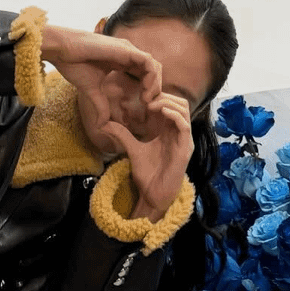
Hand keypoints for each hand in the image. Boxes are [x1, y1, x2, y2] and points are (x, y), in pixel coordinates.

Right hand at [41, 24, 162, 152]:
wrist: (63, 50)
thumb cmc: (74, 64)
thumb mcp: (91, 90)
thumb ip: (101, 105)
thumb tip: (101, 125)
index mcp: (121, 61)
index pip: (144, 75)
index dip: (147, 90)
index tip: (143, 105)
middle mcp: (128, 54)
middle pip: (153, 71)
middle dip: (154, 89)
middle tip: (148, 104)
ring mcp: (128, 50)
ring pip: (154, 66)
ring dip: (155, 84)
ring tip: (146, 99)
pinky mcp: (127, 49)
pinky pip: (149, 62)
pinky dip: (152, 76)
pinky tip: (145, 90)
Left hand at [104, 92, 193, 221]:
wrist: (153, 195)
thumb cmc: (147, 175)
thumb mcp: (132, 149)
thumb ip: (122, 135)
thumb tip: (104, 124)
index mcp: (168, 131)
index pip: (170, 104)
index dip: (159, 96)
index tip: (142, 96)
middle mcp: (178, 133)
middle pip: (180, 103)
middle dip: (165, 95)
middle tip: (147, 99)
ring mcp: (183, 140)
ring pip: (184, 110)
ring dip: (168, 103)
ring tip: (152, 104)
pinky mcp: (185, 148)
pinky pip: (184, 126)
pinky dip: (174, 115)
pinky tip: (161, 112)